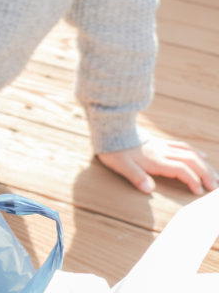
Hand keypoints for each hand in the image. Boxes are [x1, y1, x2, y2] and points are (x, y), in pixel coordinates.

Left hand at [97, 136, 218, 194]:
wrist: (110, 129)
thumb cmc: (114, 149)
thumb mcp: (121, 165)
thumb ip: (136, 177)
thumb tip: (149, 190)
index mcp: (156, 160)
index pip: (181, 170)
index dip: (192, 180)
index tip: (199, 191)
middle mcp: (163, 152)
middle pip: (191, 161)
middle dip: (206, 174)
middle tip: (215, 187)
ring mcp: (163, 146)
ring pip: (190, 153)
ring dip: (204, 164)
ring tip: (215, 176)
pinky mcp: (160, 142)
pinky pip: (182, 145)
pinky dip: (195, 151)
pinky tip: (203, 155)